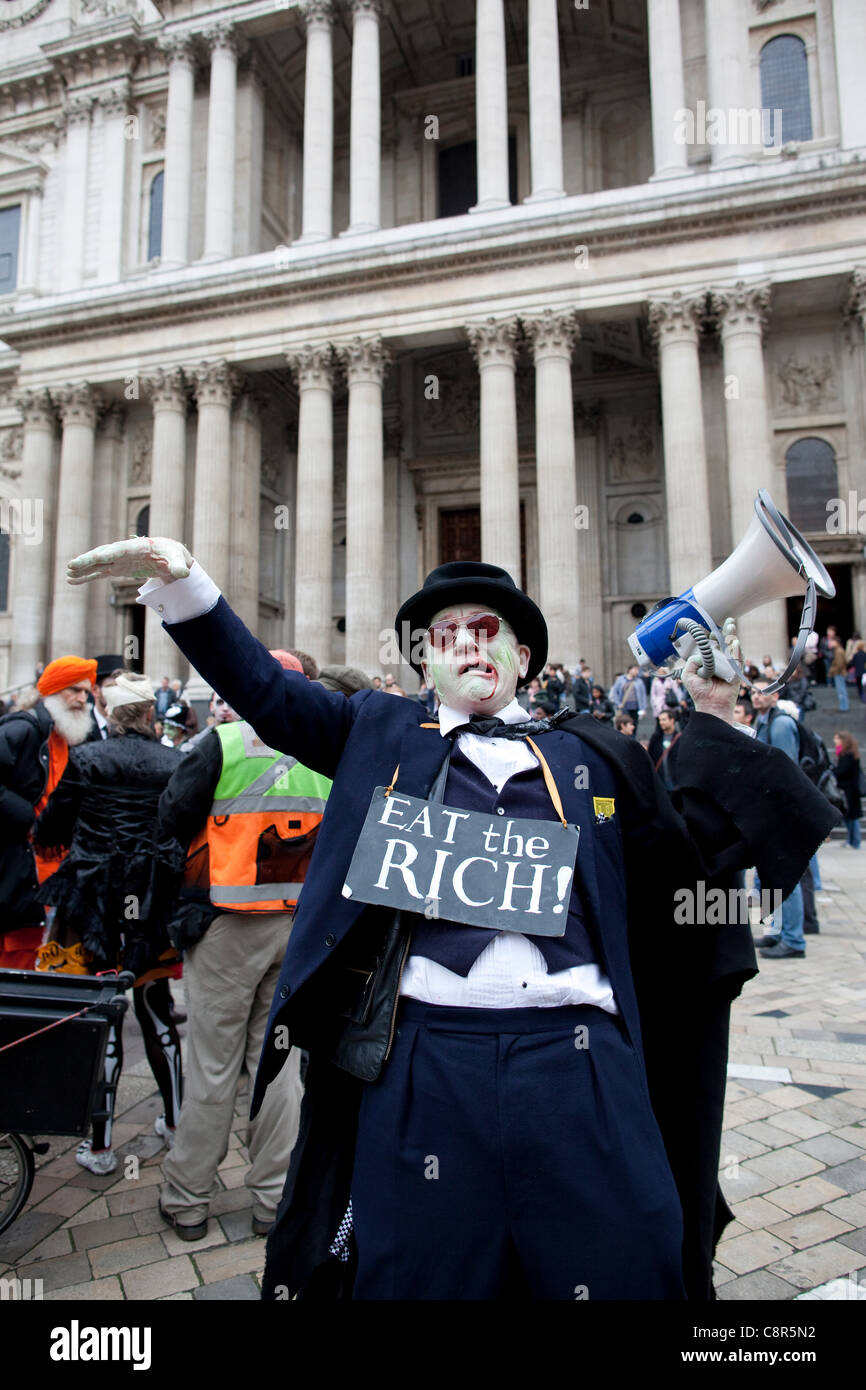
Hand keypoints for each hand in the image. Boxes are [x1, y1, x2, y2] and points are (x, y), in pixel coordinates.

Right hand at [67, 536, 193, 585]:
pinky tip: (73, 581)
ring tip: (68, 575)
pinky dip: (87, 576)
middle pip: (102, 555)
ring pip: (97, 564)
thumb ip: (179, 566)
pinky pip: (99, 573)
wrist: (171, 557)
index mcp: (136, 547)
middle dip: (87, 560)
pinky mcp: (118, 569)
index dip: (103, 554)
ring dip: (83, 569)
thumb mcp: (180, 559)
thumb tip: (184, 574)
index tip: (91, 558)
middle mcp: (124, 552)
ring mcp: (119, 561)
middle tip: (71, 566)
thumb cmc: (174, 554)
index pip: (118, 550)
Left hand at [680, 617, 740, 723]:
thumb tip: (700, 655)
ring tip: (731, 627)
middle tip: (728, 622)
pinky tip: (735, 643)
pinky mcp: (737, 672)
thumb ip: (691, 662)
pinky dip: (737, 651)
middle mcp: (719, 661)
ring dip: (732, 637)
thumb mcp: (688, 675)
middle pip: (724, 643)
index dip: (711, 636)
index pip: (711, 645)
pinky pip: (738, 660)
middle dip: (726, 632)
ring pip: (732, 648)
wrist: (710, 705)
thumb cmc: (699, 692)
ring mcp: (729, 666)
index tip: (710, 627)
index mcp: (708, 661)